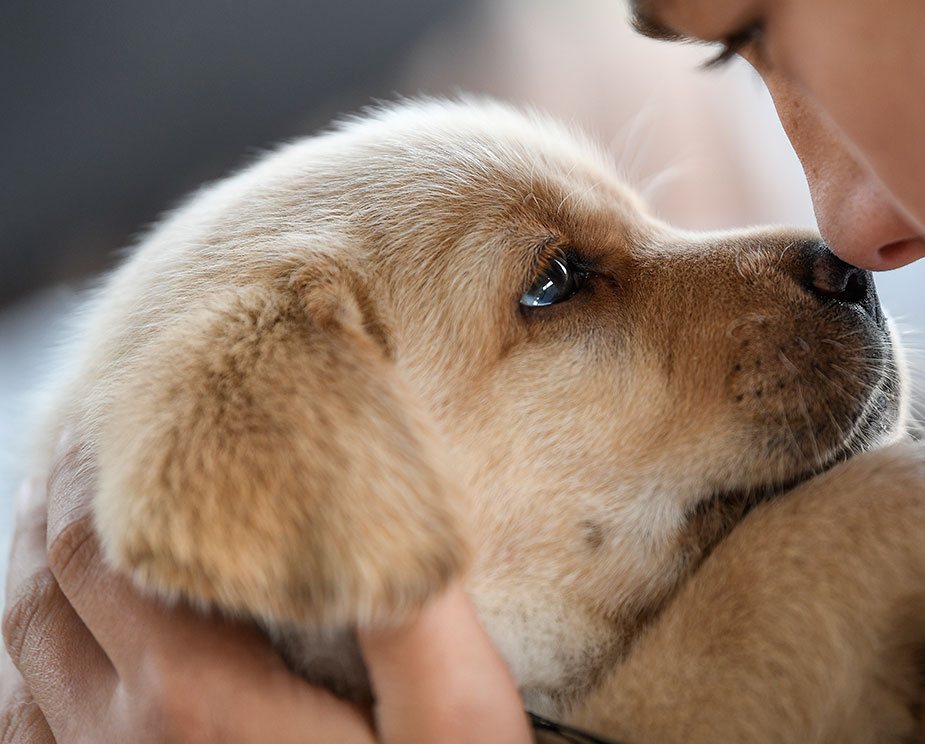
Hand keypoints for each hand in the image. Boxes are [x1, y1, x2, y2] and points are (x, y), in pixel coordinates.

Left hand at [1, 432, 530, 742]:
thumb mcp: (456, 724)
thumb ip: (413, 608)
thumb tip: (376, 499)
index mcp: (195, 700)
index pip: (98, 552)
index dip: (94, 474)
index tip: (123, 416)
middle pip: (41, 599)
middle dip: (52, 514)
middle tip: (87, 452)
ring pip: (20, 667)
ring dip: (31, 586)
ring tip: (67, 534)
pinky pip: (25, 739)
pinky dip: (25, 675)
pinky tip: (58, 659)